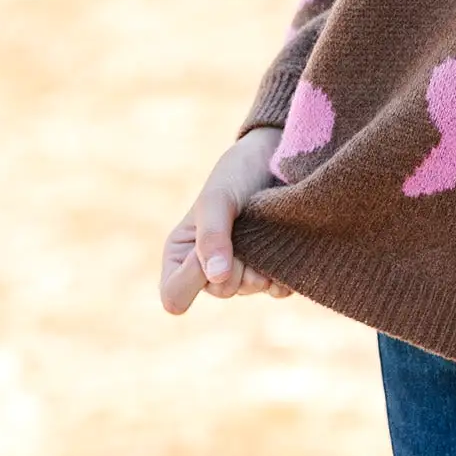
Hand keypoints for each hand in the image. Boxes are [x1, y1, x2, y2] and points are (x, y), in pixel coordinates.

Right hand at [160, 128, 290, 313]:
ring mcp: (241, 270)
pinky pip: (277, 290)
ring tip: (263, 234)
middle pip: (220, 291)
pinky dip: (281, 273)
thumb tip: (217, 277)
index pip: (174, 295)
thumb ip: (212, 236)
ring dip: (259, 264)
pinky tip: (281, 250)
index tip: (209, 251)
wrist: (277, 161)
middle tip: (245, 234)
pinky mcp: (270, 271)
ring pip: (249, 290)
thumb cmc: (237, 175)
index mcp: (181, 254)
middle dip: (235, 265)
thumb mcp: (217, 199)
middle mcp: (208, 267)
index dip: (192, 279)